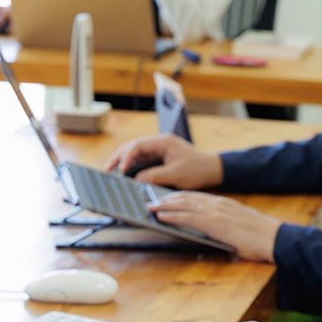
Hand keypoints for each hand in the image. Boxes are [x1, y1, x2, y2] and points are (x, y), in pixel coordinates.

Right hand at [104, 134, 222, 188]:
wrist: (214, 170)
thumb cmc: (199, 170)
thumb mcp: (177, 175)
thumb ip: (155, 176)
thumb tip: (136, 180)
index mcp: (164, 142)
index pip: (138, 145)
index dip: (126, 157)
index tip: (120, 170)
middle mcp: (160, 143)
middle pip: (133, 146)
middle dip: (118, 157)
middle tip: (106, 169)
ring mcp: (160, 150)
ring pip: (136, 153)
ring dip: (123, 161)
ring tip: (110, 172)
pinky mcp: (161, 158)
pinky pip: (142, 160)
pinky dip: (132, 166)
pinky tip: (124, 174)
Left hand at [148, 192, 279, 260]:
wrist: (276, 239)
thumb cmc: (262, 238)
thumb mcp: (240, 228)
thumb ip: (224, 227)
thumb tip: (212, 235)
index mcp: (225, 203)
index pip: (197, 196)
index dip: (180, 196)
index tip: (167, 197)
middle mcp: (219, 203)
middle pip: (187, 196)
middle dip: (167, 198)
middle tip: (152, 200)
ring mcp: (217, 211)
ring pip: (184, 203)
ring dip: (165, 205)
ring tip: (151, 207)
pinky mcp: (215, 223)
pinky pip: (188, 217)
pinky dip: (172, 216)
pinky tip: (161, 217)